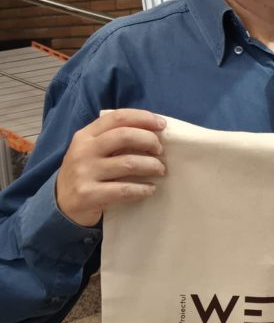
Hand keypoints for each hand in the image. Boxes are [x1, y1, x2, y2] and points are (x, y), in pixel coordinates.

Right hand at [55, 109, 166, 226]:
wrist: (61, 204)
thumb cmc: (86, 172)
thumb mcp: (92, 150)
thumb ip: (114, 139)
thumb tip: (152, 131)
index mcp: (86, 135)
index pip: (118, 117)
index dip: (143, 118)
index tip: (162, 124)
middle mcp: (83, 150)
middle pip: (125, 136)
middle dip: (149, 140)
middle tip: (160, 151)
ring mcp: (85, 172)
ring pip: (128, 163)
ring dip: (151, 165)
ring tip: (160, 170)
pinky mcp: (88, 194)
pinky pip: (124, 189)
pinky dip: (143, 189)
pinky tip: (150, 189)